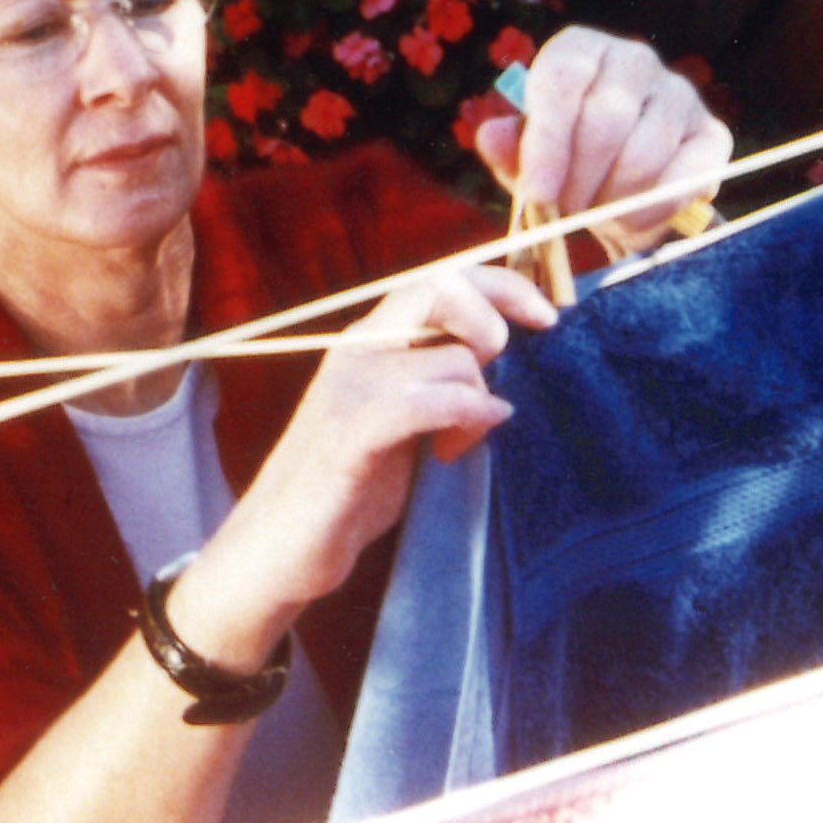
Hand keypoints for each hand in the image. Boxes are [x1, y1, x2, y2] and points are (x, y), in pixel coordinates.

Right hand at [169, 264, 556, 667]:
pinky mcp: (350, 436)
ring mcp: (349, 389)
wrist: (278, 544)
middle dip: (490, 321)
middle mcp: (356, 351)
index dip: (499, 285)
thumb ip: (435, 381)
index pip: (437, 278)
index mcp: (368, 342)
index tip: (545, 316)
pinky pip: (424, 402)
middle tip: (499, 372)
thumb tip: (496, 359)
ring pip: (449, 358)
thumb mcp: (400, 420)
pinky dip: (464, 415)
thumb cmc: (346, 487)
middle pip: (437, 288)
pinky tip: (458, 449)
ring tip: (460, 444)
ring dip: (478, 400)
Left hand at [473, 26, 729, 258]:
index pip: (563, 79)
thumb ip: (509, 146)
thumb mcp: (527, 156)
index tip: (537, 194)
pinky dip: (652, 211)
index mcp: (582, 49)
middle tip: (565, 214)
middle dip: (579, 180)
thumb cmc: (563, 162)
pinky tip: (630, 223)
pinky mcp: (712, 134)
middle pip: (606, 119)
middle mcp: (634, 59)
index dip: (548, 142)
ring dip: (612, 201)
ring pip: (644, 153)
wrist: (618, 191)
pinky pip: (685, 178)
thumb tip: (492, 135)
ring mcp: (680, 92)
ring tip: (593, 217)